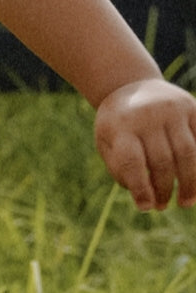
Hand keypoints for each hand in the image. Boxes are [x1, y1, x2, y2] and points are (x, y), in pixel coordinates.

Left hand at [94, 78, 195, 209]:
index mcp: (120, 126)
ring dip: (190, 182)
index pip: (132, 162)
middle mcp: (147, 116)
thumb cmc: (116, 124)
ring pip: (188, 153)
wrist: (128, 85)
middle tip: (163, 206)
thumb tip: (144, 198)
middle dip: (165, 189)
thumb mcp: (106, 142)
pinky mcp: (192, 107)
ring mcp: (172, 109)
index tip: (146, 207)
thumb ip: (120, 168)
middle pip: (162, 161)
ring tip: (186, 202)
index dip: (140, 188)